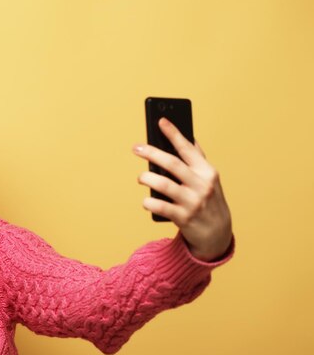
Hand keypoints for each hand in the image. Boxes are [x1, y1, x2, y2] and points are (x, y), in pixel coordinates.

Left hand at [134, 118, 232, 260]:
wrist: (218, 233)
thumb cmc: (208, 200)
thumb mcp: (209, 179)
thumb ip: (197, 160)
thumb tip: (186, 137)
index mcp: (207, 171)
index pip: (188, 148)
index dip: (174, 134)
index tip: (161, 121)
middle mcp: (201, 185)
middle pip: (172, 163)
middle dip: (152, 153)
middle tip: (137, 148)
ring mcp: (192, 202)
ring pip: (163, 185)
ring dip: (147, 179)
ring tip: (141, 178)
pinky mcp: (183, 218)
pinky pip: (160, 207)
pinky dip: (149, 202)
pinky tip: (146, 201)